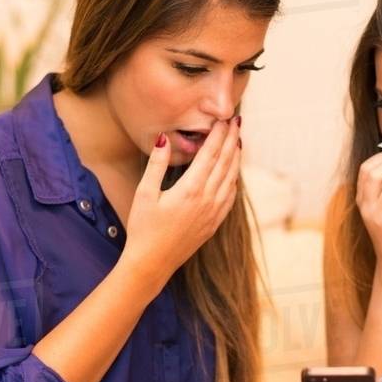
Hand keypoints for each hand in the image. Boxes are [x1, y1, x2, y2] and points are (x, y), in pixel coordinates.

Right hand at [121, 119, 240, 283]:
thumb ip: (156, 164)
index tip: (224, 119)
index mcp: (191, 189)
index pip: (211, 154)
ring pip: (231, 179)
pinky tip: (233, 173)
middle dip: (231, 140)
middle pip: (225, 163)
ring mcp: (213, 213)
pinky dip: (234, 180)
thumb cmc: (143, 228)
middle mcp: (207, 199)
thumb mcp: (144, 193)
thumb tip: (163, 138)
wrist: (152, 263)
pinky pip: (230, 197)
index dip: (219, 134)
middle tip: (236, 122)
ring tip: (238, 141)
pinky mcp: (214, 224)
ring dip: (235, 158)